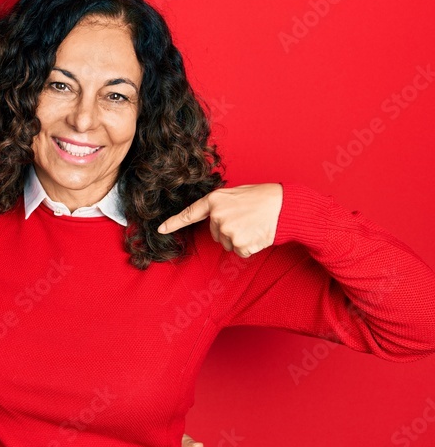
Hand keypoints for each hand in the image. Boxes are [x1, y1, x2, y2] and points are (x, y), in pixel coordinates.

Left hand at [158, 184, 282, 257]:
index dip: (174, 222)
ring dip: (239, 239)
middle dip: (228, 229)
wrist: (285, 206)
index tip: (160, 228)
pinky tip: (258, 235)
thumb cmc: (263, 198)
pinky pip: (240, 252)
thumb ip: (221, 206)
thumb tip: (214, 219)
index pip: (190, 213)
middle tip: (246, 219)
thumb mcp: (236, 194)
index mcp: (215, 200)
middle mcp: (217, 216)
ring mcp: (227, 231)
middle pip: (215, 233)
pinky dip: (249, 247)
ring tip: (253, 225)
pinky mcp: (239, 244)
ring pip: (227, 243)